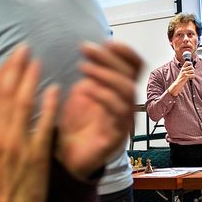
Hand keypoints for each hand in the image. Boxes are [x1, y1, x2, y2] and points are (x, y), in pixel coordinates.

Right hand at [0, 45, 58, 201]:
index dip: (2, 73)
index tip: (10, 58)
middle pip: (6, 93)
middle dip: (16, 67)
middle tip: (25, 48)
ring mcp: (17, 144)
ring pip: (24, 103)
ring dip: (31, 79)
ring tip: (39, 62)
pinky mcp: (36, 155)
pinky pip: (44, 124)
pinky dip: (49, 105)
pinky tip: (55, 90)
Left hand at [56, 40, 140, 179]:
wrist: (65, 159)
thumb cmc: (74, 125)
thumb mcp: (80, 92)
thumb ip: (90, 74)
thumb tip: (89, 47)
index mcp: (119, 92)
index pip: (135, 67)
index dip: (126, 52)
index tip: (107, 41)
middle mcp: (125, 105)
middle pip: (130, 76)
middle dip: (109, 59)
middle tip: (85, 49)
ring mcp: (122, 121)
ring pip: (128, 92)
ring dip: (106, 75)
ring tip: (84, 67)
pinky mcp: (115, 136)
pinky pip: (118, 113)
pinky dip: (103, 96)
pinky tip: (85, 90)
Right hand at [168, 60, 194, 96]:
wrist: (177, 83)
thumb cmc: (181, 79)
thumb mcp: (182, 73)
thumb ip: (186, 70)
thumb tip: (193, 68)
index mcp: (182, 68)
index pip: (187, 62)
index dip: (190, 63)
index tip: (191, 66)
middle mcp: (183, 70)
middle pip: (191, 67)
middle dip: (193, 70)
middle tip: (191, 73)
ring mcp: (184, 73)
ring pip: (192, 71)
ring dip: (193, 74)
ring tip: (191, 76)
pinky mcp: (186, 76)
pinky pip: (193, 75)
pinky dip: (193, 77)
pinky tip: (190, 78)